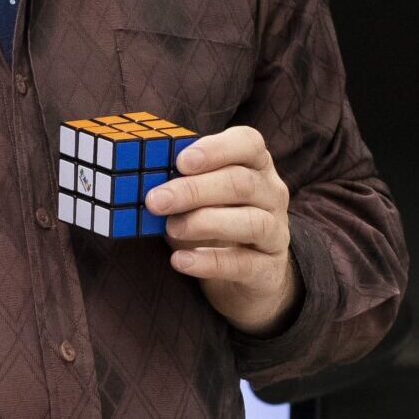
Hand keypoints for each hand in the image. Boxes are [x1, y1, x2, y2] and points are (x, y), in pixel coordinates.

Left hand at [145, 125, 298, 335]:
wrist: (248, 275)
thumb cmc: (217, 221)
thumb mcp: (201, 196)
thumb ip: (179, 181)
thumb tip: (142, 176)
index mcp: (256, 165)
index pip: (248, 144)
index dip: (216, 150)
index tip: (181, 162)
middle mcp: (272, 194)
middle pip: (241, 183)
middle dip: (195, 190)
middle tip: (155, 201)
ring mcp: (276, 232)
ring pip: (251, 222)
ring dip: (205, 223)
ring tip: (171, 228)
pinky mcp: (269, 269)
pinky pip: (244, 264)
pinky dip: (209, 262)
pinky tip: (180, 261)